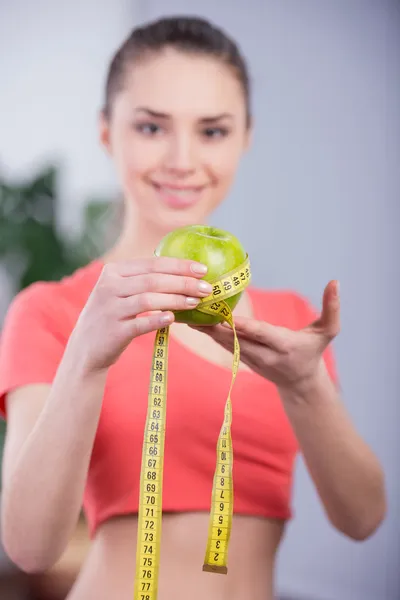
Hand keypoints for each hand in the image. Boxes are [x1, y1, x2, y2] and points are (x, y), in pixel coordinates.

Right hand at [69, 257, 211, 372]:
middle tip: (207, 288)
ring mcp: (110, 309)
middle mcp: (109, 287)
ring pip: (149, 299)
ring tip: (196, 302)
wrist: (86, 349)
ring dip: (176, 300)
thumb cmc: (113, 317)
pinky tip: (174, 319)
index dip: (180, 265)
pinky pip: (140, 324)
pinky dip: (158, 320)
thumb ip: (143, 280)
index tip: (203, 269)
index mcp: (113, 272)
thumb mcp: (119, 292)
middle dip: (184, 283)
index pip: (152, 263)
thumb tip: (185, 273)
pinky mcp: (113, 331)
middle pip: (153, 280)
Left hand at [192, 280, 339, 390]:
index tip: (227, 318)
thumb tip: (335, 281)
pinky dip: (208, 333)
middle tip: (196, 309)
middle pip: (236, 339)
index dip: (244, 327)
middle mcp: (264, 355)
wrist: (300, 383)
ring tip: (186, 312)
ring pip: (225, 343)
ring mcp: (250, 359)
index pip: (262, 334)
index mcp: (284, 346)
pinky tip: (192, 320)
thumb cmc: (314, 352)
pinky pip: (222, 344)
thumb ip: (332, 308)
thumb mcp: (327, 332)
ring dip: (206, 329)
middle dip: (215, 326)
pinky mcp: (241, 359)